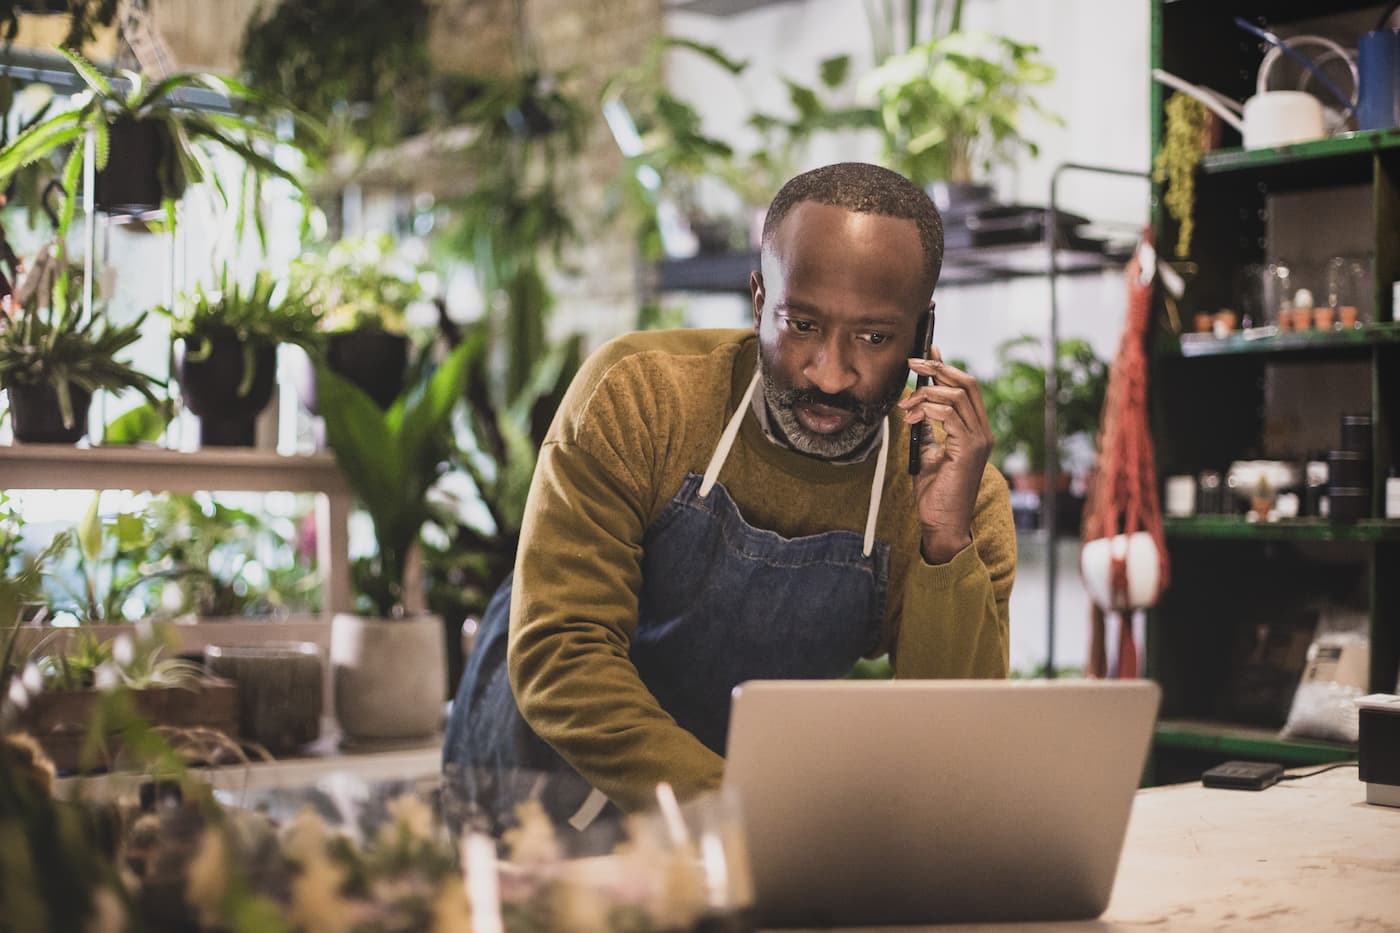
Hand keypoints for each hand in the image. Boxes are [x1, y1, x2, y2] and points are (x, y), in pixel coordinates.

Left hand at [896, 349, 993, 563]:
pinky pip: (950, 414)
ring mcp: (979, 440)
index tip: (928, 352)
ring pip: (956, 396)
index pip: (967, 387)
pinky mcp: (969, 450)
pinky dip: (928, 409)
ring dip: (925, 394)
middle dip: (938, 368)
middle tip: (911, 363)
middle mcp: (983, 432)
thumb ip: (928, 430)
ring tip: (905, 408)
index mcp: (976, 430)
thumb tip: (916, 405)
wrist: (942, 524)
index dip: (948, 366)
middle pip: (966, 383)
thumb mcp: (929, 453)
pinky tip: (912, 418)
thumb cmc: (936, 494)